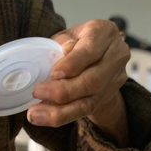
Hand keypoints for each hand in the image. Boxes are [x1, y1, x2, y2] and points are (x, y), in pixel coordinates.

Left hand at [27, 20, 129, 145]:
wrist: (99, 55)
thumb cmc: (77, 41)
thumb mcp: (68, 35)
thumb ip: (60, 44)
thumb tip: (54, 58)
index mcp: (104, 33)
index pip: (90, 50)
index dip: (72, 64)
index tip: (53, 73)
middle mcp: (115, 56)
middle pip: (93, 80)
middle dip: (63, 90)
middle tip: (37, 92)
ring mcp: (114, 80)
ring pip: (89, 101)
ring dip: (59, 110)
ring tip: (35, 113)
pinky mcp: (107, 98)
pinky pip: (84, 111)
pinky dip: (62, 116)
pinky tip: (44, 117)